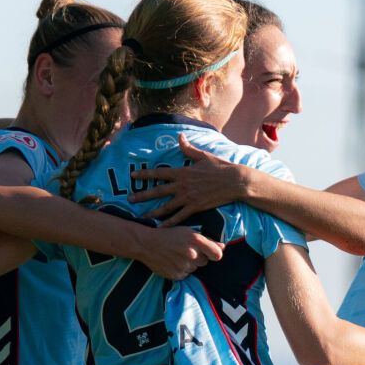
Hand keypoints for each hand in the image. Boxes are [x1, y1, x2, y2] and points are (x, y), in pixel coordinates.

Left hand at [128, 136, 249, 223]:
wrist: (234, 181)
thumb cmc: (220, 167)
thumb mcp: (203, 155)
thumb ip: (188, 148)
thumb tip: (179, 137)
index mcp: (182, 172)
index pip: (159, 173)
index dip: (145, 174)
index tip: (133, 176)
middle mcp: (182, 185)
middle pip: (158, 191)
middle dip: (142, 195)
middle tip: (130, 199)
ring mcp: (188, 198)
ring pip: (166, 206)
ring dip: (153, 211)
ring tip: (142, 216)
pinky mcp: (196, 207)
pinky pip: (180, 216)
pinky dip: (170, 223)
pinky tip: (161, 227)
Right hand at [131, 221, 225, 280]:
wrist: (146, 244)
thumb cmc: (169, 235)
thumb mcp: (188, 232)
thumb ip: (207, 240)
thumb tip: (223, 247)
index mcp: (195, 240)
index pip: (218, 255)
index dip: (215, 254)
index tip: (210, 253)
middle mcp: (191, 253)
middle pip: (205, 262)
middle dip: (199, 257)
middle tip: (186, 251)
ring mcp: (184, 266)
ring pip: (195, 268)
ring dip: (189, 264)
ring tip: (177, 255)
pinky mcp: (176, 275)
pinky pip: (185, 275)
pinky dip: (180, 270)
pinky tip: (172, 262)